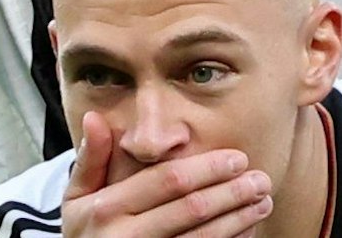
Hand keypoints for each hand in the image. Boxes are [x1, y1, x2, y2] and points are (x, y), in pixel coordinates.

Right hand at [61, 113, 272, 237]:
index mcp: (105, 208)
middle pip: (191, 209)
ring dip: (238, 219)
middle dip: (231, 192)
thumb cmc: (87, 230)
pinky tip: (248, 229)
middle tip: (261, 179)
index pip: (168, 181)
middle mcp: (122, 237)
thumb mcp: (78, 197)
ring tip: (263, 201)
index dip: (208, 168)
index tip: (239, 158)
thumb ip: (92, 159)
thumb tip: (95, 117)